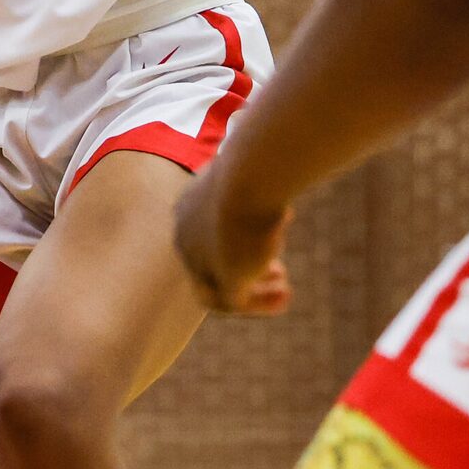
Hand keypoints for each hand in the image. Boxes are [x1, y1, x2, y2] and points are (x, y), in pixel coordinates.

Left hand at [173, 161, 291, 314]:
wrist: (250, 175)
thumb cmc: (258, 163)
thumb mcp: (255, 167)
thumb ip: (257, 176)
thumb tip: (266, 169)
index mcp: (187, 207)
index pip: (206, 235)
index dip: (236, 242)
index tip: (270, 240)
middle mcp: (185, 236)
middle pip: (209, 263)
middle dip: (245, 269)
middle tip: (280, 273)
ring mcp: (199, 261)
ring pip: (219, 286)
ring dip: (253, 292)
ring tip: (284, 292)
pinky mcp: (221, 279)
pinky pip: (234, 303)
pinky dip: (257, 305)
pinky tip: (282, 301)